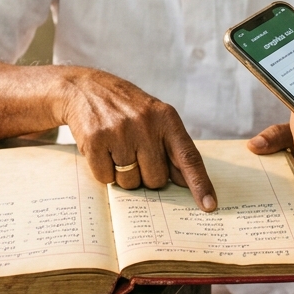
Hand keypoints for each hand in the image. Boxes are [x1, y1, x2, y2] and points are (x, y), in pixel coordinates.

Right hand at [59, 67, 216, 210]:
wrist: (84, 88)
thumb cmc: (126, 108)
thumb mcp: (154, 117)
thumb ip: (171, 147)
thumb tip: (185, 182)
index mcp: (166, 118)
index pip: (188, 157)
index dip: (200, 184)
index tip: (209, 205)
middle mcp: (145, 124)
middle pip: (156, 179)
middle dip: (146, 175)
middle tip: (135, 154)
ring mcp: (119, 132)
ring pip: (130, 182)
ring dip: (123, 174)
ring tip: (116, 149)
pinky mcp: (96, 140)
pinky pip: (106, 178)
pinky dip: (104, 171)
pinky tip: (102, 150)